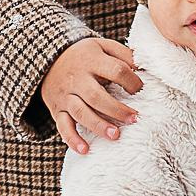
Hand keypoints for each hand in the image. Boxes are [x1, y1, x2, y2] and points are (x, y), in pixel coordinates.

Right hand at [42, 38, 141, 153]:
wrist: (49, 58)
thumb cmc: (85, 55)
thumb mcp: (103, 46)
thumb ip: (125, 55)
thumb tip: (146, 69)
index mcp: (92, 61)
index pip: (115, 70)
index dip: (131, 80)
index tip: (139, 89)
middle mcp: (77, 79)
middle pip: (96, 96)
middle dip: (116, 110)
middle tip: (134, 119)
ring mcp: (66, 95)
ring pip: (80, 112)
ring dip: (98, 125)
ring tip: (115, 135)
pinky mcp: (57, 109)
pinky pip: (62, 126)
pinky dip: (72, 139)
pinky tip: (85, 149)